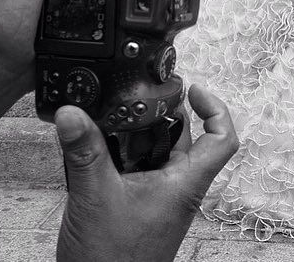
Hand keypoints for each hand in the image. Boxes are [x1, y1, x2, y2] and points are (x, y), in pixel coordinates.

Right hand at [55, 84, 238, 261]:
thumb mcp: (95, 196)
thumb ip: (84, 152)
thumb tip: (72, 112)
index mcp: (184, 183)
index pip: (222, 139)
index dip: (215, 108)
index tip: (192, 89)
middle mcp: (176, 186)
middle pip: (183, 136)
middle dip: (161, 113)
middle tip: (137, 97)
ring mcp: (158, 196)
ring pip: (156, 150)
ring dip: (136, 133)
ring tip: (112, 116)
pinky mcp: (138, 203)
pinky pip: (137, 166)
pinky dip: (121, 151)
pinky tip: (98, 144)